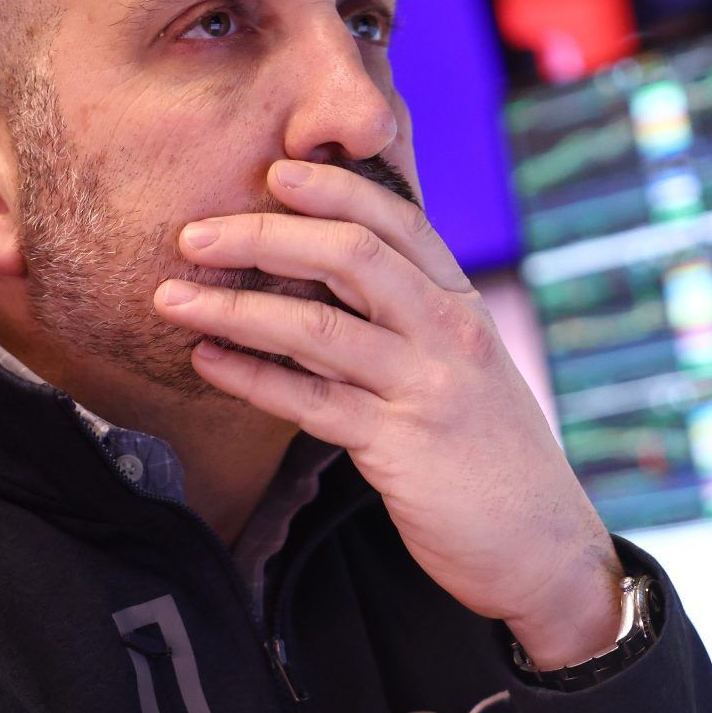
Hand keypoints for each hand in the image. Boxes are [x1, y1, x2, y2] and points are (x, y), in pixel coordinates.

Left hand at [153, 159, 623, 667]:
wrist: (541, 543)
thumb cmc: (489, 449)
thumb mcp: (464, 363)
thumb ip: (407, 315)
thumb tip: (322, 272)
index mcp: (461, 303)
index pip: (398, 221)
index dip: (334, 188)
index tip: (275, 169)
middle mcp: (449, 332)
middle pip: (351, 256)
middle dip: (266, 235)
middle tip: (194, 232)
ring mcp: (426, 388)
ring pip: (318, 329)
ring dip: (235, 308)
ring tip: (170, 297)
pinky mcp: (399, 448)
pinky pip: (309, 403)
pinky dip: (251, 378)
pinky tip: (206, 361)